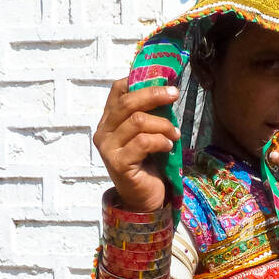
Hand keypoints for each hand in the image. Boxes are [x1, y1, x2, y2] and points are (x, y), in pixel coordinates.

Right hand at [93, 77, 180, 212]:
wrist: (144, 198)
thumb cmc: (147, 163)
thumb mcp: (145, 133)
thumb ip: (147, 113)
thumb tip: (166, 89)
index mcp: (108, 120)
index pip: (118, 90)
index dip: (139, 81)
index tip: (162, 81)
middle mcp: (103, 132)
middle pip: (127, 102)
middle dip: (154, 94)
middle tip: (174, 94)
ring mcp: (108, 148)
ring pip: (137, 121)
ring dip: (162, 124)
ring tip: (175, 134)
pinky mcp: (118, 164)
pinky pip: (143, 142)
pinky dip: (160, 141)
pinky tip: (169, 147)